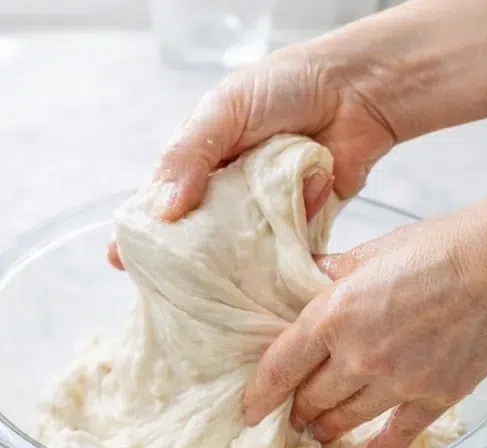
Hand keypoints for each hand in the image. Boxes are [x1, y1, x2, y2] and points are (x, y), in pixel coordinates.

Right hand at [109, 0, 486, 265]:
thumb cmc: (285, 88)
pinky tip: (264, 298)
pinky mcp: (299, 237)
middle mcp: (227, 199)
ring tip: (215, 312)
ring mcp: (262, 221)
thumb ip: (192, 153)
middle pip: (198, 246)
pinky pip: (281, 264)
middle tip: (171, 302)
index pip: (161, 207)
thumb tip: (163, 210)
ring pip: (238, 263)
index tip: (122, 264)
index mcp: (201, 166)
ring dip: (231, 283)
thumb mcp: (225, 110)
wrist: (355, 94)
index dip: (142, 236)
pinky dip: (275, 275)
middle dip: (186, 274)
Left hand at [241, 193, 486, 447]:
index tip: (249, 411)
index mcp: (335, 314)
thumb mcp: (372, 250)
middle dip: (298, 410)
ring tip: (321, 433)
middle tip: (294, 416)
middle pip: (312, 399)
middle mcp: (359, 355)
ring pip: (346, 421)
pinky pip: (397, 436)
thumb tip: (306, 280)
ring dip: (328, 429)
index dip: (259, 395)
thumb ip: (333, 274)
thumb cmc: (438, 247)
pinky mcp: (432, 398)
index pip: (281, 366)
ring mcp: (397, 382)